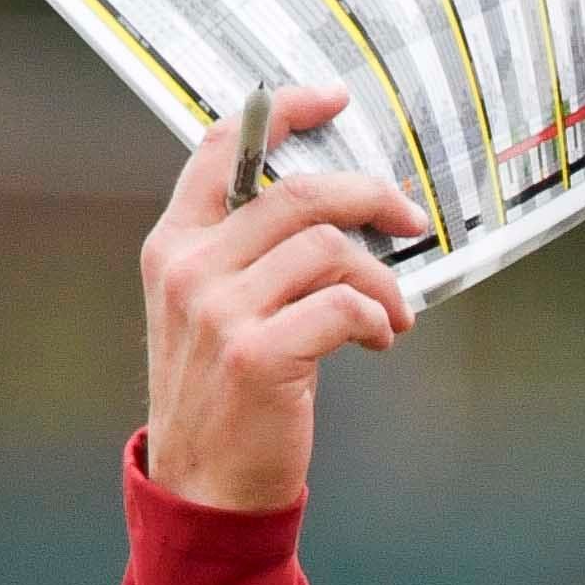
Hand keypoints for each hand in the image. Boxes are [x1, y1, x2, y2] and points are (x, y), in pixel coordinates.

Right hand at [140, 84, 428, 510]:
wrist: (204, 486)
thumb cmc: (229, 391)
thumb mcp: (217, 309)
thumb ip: (252, 253)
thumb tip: (341, 205)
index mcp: (174, 245)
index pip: (216, 149)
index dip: (280, 111)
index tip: (334, 98)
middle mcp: (187, 268)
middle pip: (300, 194)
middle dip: (372, 199)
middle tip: (410, 220)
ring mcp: (217, 310)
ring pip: (331, 249)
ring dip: (382, 280)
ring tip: (395, 314)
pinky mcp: (255, 353)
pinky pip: (344, 305)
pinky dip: (378, 318)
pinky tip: (380, 340)